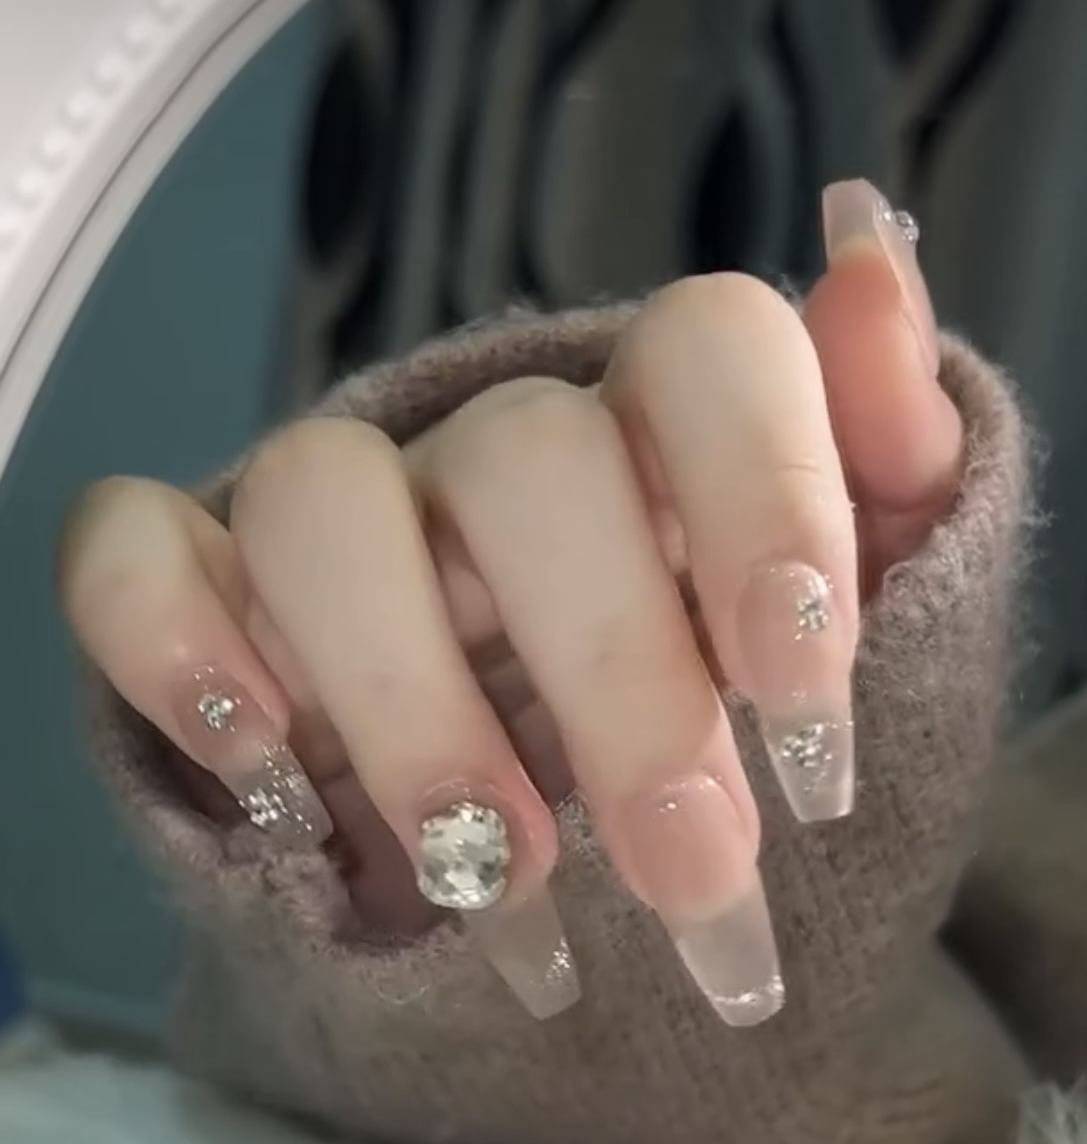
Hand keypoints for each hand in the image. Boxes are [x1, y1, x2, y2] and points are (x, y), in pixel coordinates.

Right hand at [60, 180, 962, 1026]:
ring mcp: (353, 517)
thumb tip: (870, 265)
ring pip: (323, 505)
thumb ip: (894, 468)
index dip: (765, 501)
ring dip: (415, 708)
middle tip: (696, 873)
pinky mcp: (215, 595)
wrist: (593, 873)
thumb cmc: (743, 745)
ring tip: (506, 878)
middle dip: (622, 683)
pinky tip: (267, 772)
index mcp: (674, 440)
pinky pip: (134, 557)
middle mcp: (502, 455)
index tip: (811, 705)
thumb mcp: (878, 630)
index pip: (707, 350)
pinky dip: (179, 648)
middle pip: (528, 462)